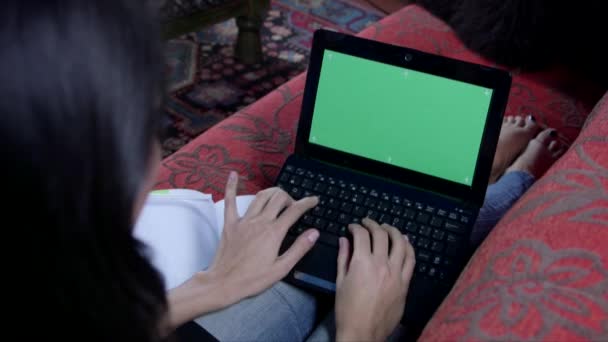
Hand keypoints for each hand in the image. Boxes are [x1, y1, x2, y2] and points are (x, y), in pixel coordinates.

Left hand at [206, 171, 319, 305]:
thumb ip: (299, 248)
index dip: (307, 203)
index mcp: (274, 233)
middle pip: (279, 198)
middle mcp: (260, 222)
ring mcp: (244, 221)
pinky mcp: (230, 224)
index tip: (314, 200)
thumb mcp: (281, 268)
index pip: (295, 211)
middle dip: (290, 197)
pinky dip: (232, 186)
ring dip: (272, 192)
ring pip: (261, 197)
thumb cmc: (253, 279)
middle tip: (294, 206)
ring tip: (279, 197)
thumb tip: (314, 232)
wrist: (224, 283)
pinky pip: (230, 201)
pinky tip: (233, 175)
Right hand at [335, 218, 415, 340]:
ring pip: (400, 243)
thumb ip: (343, 257)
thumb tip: (344, 240)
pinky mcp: (405, 283)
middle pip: (381, 235)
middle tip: (368, 223)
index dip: (356, 227)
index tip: (353, 227)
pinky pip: (411, 260)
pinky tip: (405, 242)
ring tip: (387, 228)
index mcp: (362, 263)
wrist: (363, 332)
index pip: (362, 235)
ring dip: (393, 231)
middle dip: (373, 224)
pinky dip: (408, 247)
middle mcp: (381, 264)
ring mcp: (396, 273)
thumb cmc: (347, 309)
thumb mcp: (340, 282)